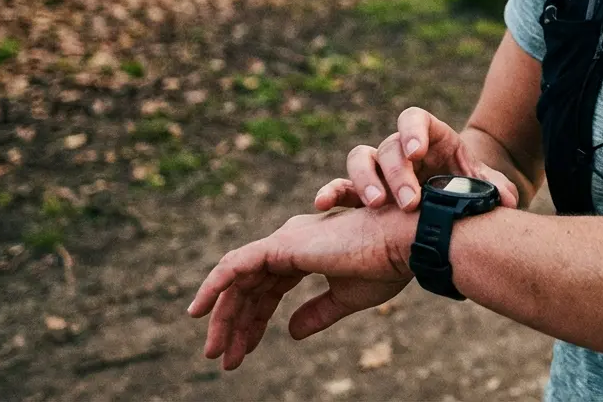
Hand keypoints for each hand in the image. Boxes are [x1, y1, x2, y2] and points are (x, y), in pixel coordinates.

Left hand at [187, 206, 414, 369]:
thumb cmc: (385, 267)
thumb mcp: (346, 299)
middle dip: (234, 324)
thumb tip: (290, 333)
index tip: (242, 352)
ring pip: (237, 281)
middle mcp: (289, 244)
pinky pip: (234, 266)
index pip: (267, 291)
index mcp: (305, 254)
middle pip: (248, 288)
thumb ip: (317, 314)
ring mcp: (283, 243)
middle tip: (221, 358)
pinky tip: (199, 311)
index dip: (254, 322)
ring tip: (214, 350)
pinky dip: (213, 286)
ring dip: (223, 316)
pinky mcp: (280, 246)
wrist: (402, 245)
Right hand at [314, 107, 519, 212]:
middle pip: (389, 148)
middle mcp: (400, 149)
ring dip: (364, 181)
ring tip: (377, 205)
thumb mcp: (481, 187)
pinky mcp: (361, 192)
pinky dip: (331, 193)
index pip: (415, 120)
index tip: (417, 151)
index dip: (413, 132)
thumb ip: (495, 189)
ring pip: (361, 160)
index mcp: (429, 137)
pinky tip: (323, 206)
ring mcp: (378, 169)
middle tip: (409, 202)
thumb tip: (506, 200)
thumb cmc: (465, 189)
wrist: (451, 206)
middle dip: (397, 173)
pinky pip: (341, 187)